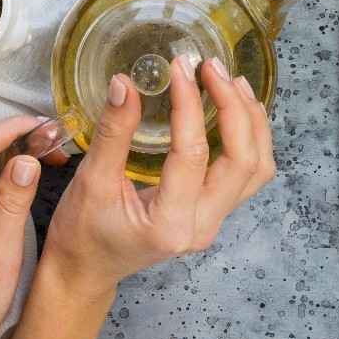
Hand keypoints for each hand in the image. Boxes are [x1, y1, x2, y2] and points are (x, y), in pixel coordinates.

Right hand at [43, 55, 274, 294]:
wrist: (85, 270)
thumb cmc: (82, 233)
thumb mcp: (91, 181)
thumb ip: (113, 132)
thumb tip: (126, 83)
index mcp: (171, 223)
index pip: (193, 153)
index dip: (190, 104)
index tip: (180, 68)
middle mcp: (203, 226)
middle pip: (244, 160)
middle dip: (234, 107)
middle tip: (212, 68)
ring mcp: (214, 221)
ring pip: (257, 168)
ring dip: (252, 122)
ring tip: (233, 81)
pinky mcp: (215, 213)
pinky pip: (249, 174)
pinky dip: (251, 138)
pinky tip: (236, 109)